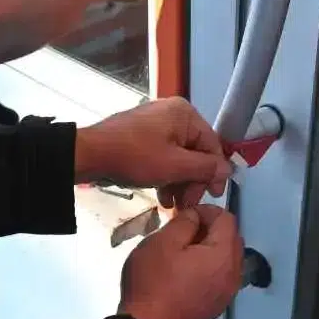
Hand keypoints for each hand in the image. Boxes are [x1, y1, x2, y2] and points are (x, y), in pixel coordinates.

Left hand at [76, 97, 231, 208]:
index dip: (214, 172)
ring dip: (179, 183)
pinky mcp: (142, 137)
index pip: (212, 145)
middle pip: (195, 152)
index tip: (212, 196)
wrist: (89, 155)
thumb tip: (229, 170)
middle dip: (192, 181)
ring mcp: (156, 125)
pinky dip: (165, 176)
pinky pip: (163, 157)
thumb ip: (205, 168)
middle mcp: (173, 115)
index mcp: (184, 114)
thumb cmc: (134, 157)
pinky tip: (162, 197)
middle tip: (186, 204)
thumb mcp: (174, 166)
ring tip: (172, 204)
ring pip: (179, 158)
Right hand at [119, 205, 243, 318]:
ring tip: (180, 252)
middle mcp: (233, 275)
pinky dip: (207, 268)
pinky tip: (183, 273)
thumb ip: (184, 222)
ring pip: (226, 259)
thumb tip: (195, 217)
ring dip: (208, 249)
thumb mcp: (162, 242)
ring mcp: (226, 294)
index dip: (206, 210)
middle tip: (182, 231)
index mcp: (224, 256)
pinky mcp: (216, 307)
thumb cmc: (152, 283)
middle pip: (231, 239)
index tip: (184, 215)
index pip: (227, 219)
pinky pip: (219, 277)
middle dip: (210, 229)